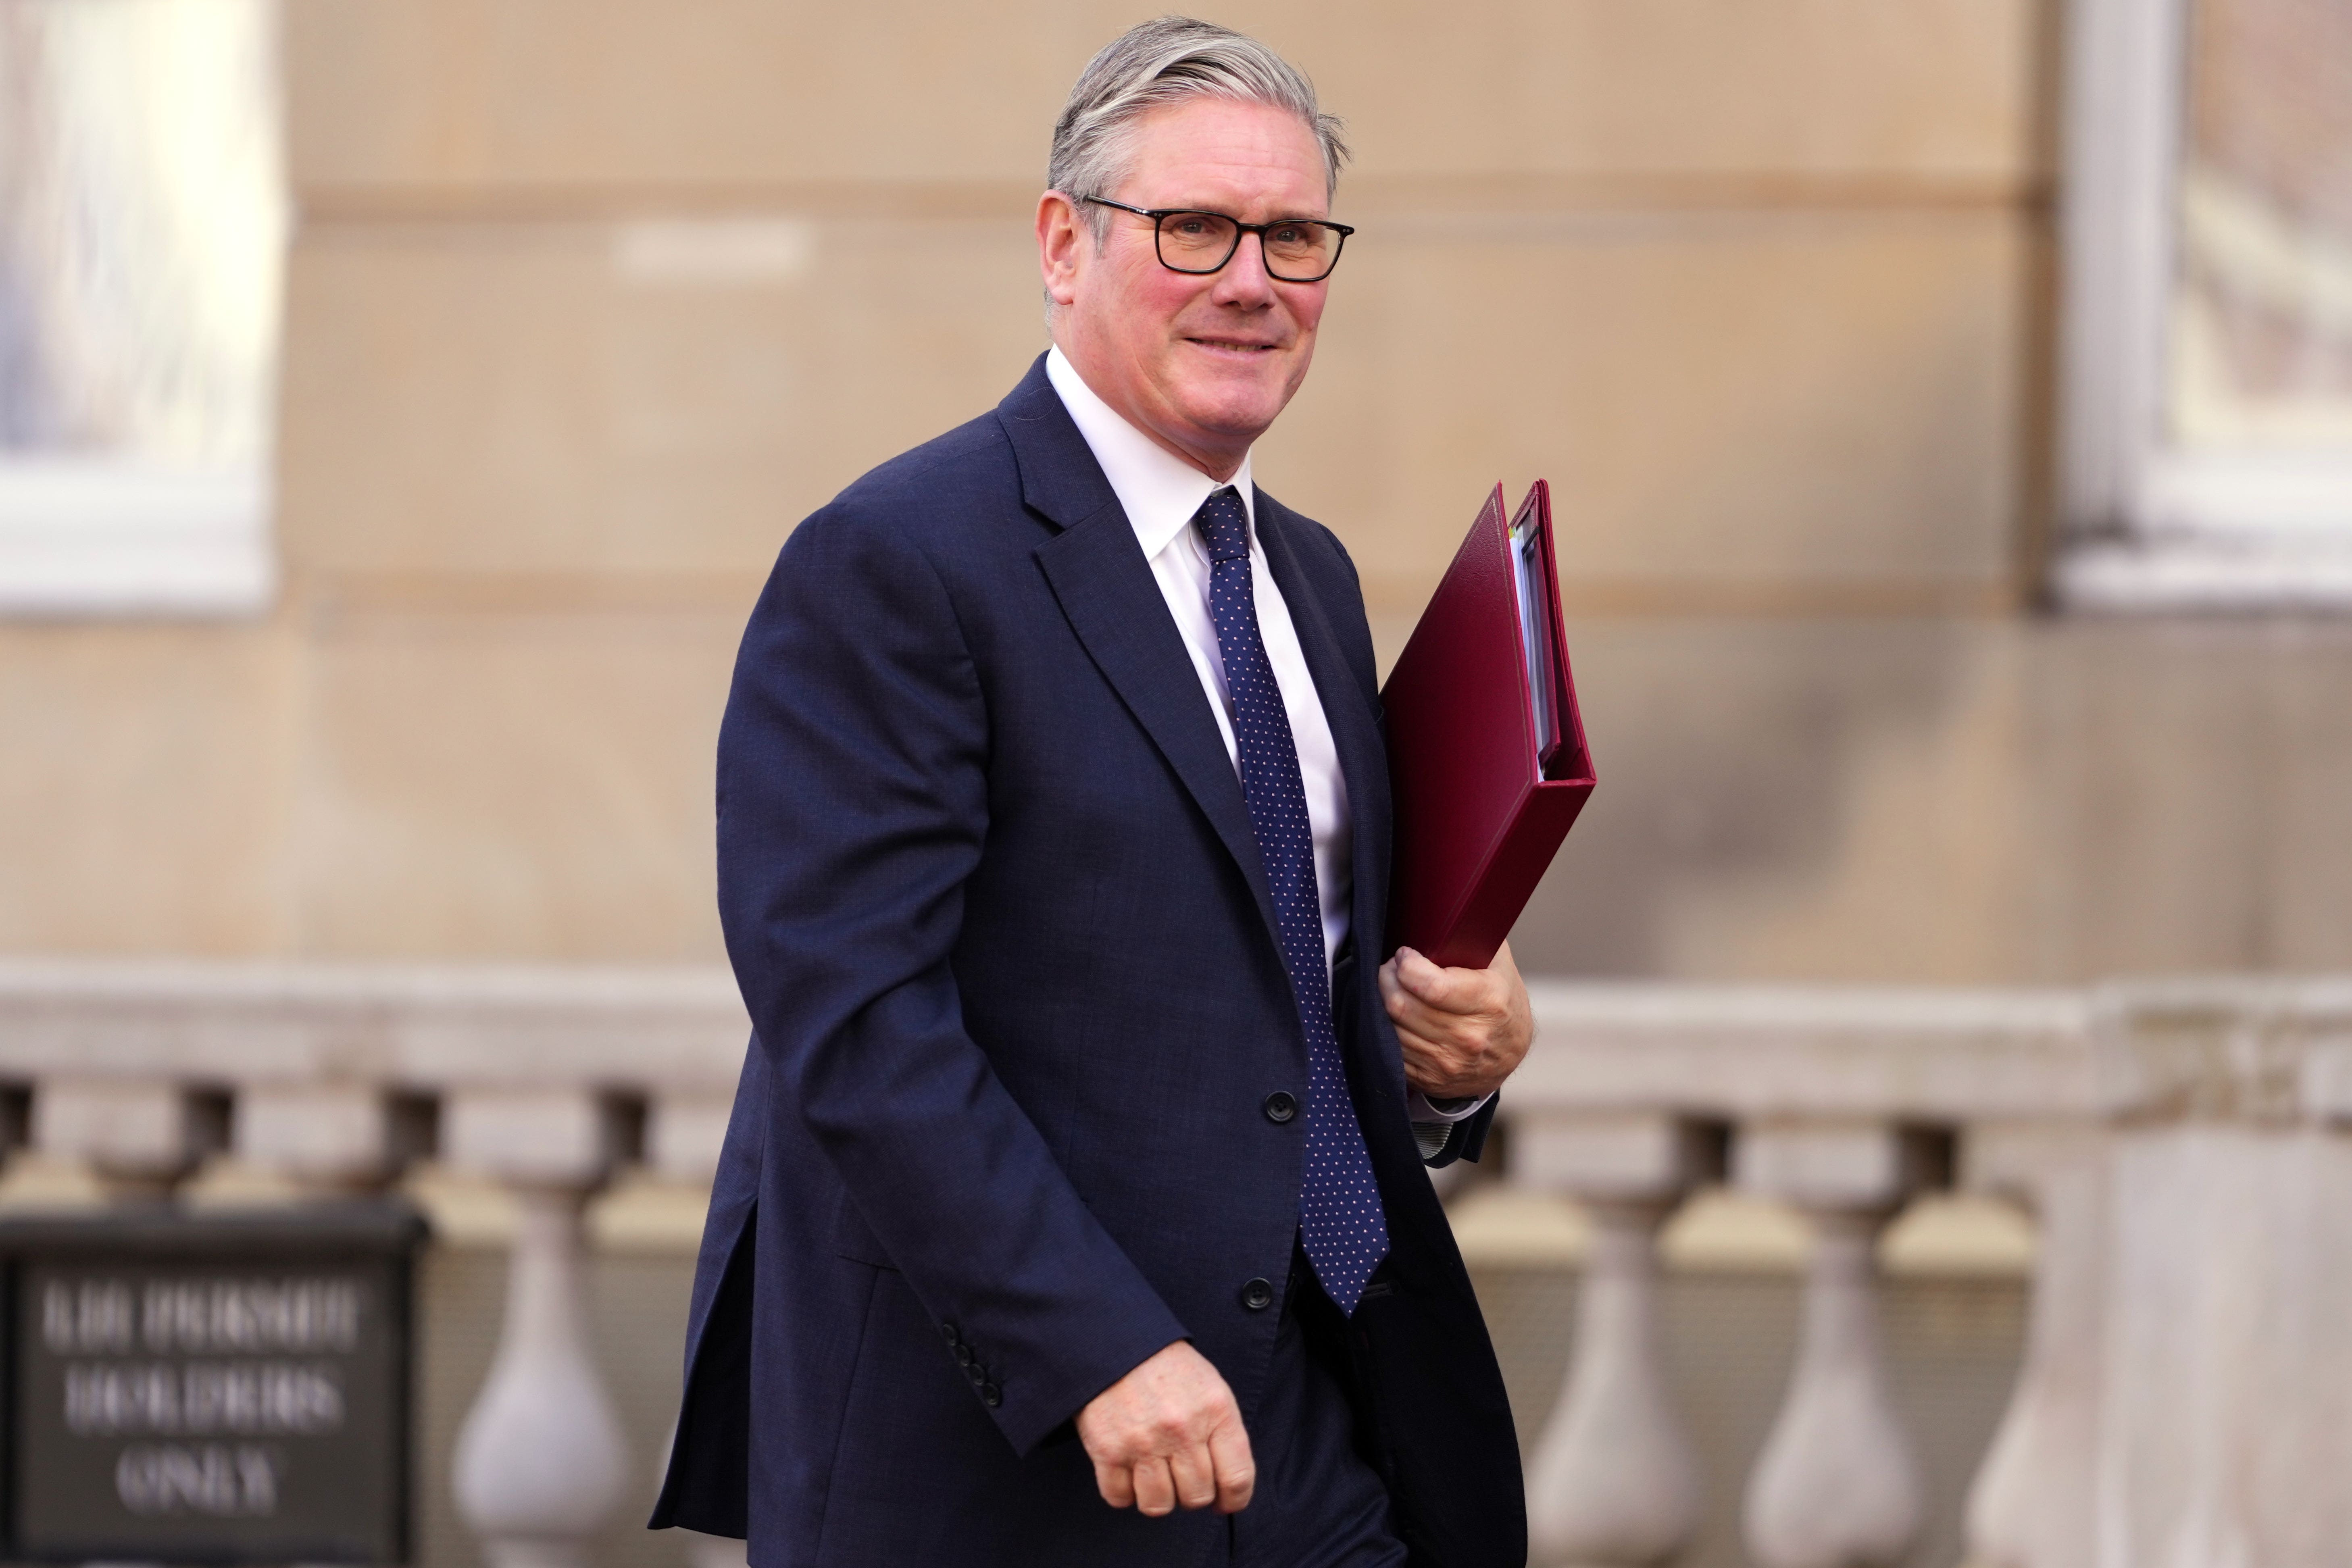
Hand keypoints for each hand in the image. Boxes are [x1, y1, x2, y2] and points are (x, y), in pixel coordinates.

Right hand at [1075, 1340, 1254, 1516]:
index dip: (1233, 1500)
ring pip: (1159, 1506)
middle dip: (1192, 1495)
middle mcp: (1182, 1430)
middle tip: (1182, 1478)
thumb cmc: (1168, 1369)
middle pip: (1197, 1497)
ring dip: (1158, 1497)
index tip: (1224, 1502)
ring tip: (1155, 1476)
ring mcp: (1143, 1443)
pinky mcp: (1108, 1450)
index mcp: (1215, 1411)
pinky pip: (1119, 1498)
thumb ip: (1223, 1434)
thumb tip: (1227, 1488)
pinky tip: (1128, 1472)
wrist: (1116, 1341)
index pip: (1236, 1478)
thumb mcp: (1211, 1388)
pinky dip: (1124, 1493)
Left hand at [1380, 940, 1533, 1101]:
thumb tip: (1441, 911)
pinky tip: (1394, 1014)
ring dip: (1383, 1003)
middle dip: (1387, 979)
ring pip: (1391, 1029)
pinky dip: (1386, 1030)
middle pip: (1402, 1006)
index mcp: (1489, 1002)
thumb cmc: (1500, 997)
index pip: (1430, 987)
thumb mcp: (1498, 962)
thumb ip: (1472, 937)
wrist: (1511, 1051)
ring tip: (1392, 987)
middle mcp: (1470, 1037)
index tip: (1404, 954)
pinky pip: (1392, 1051)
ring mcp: (1449, 1063)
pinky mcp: (1431, 1079)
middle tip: (1390, 968)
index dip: (1406, 965)